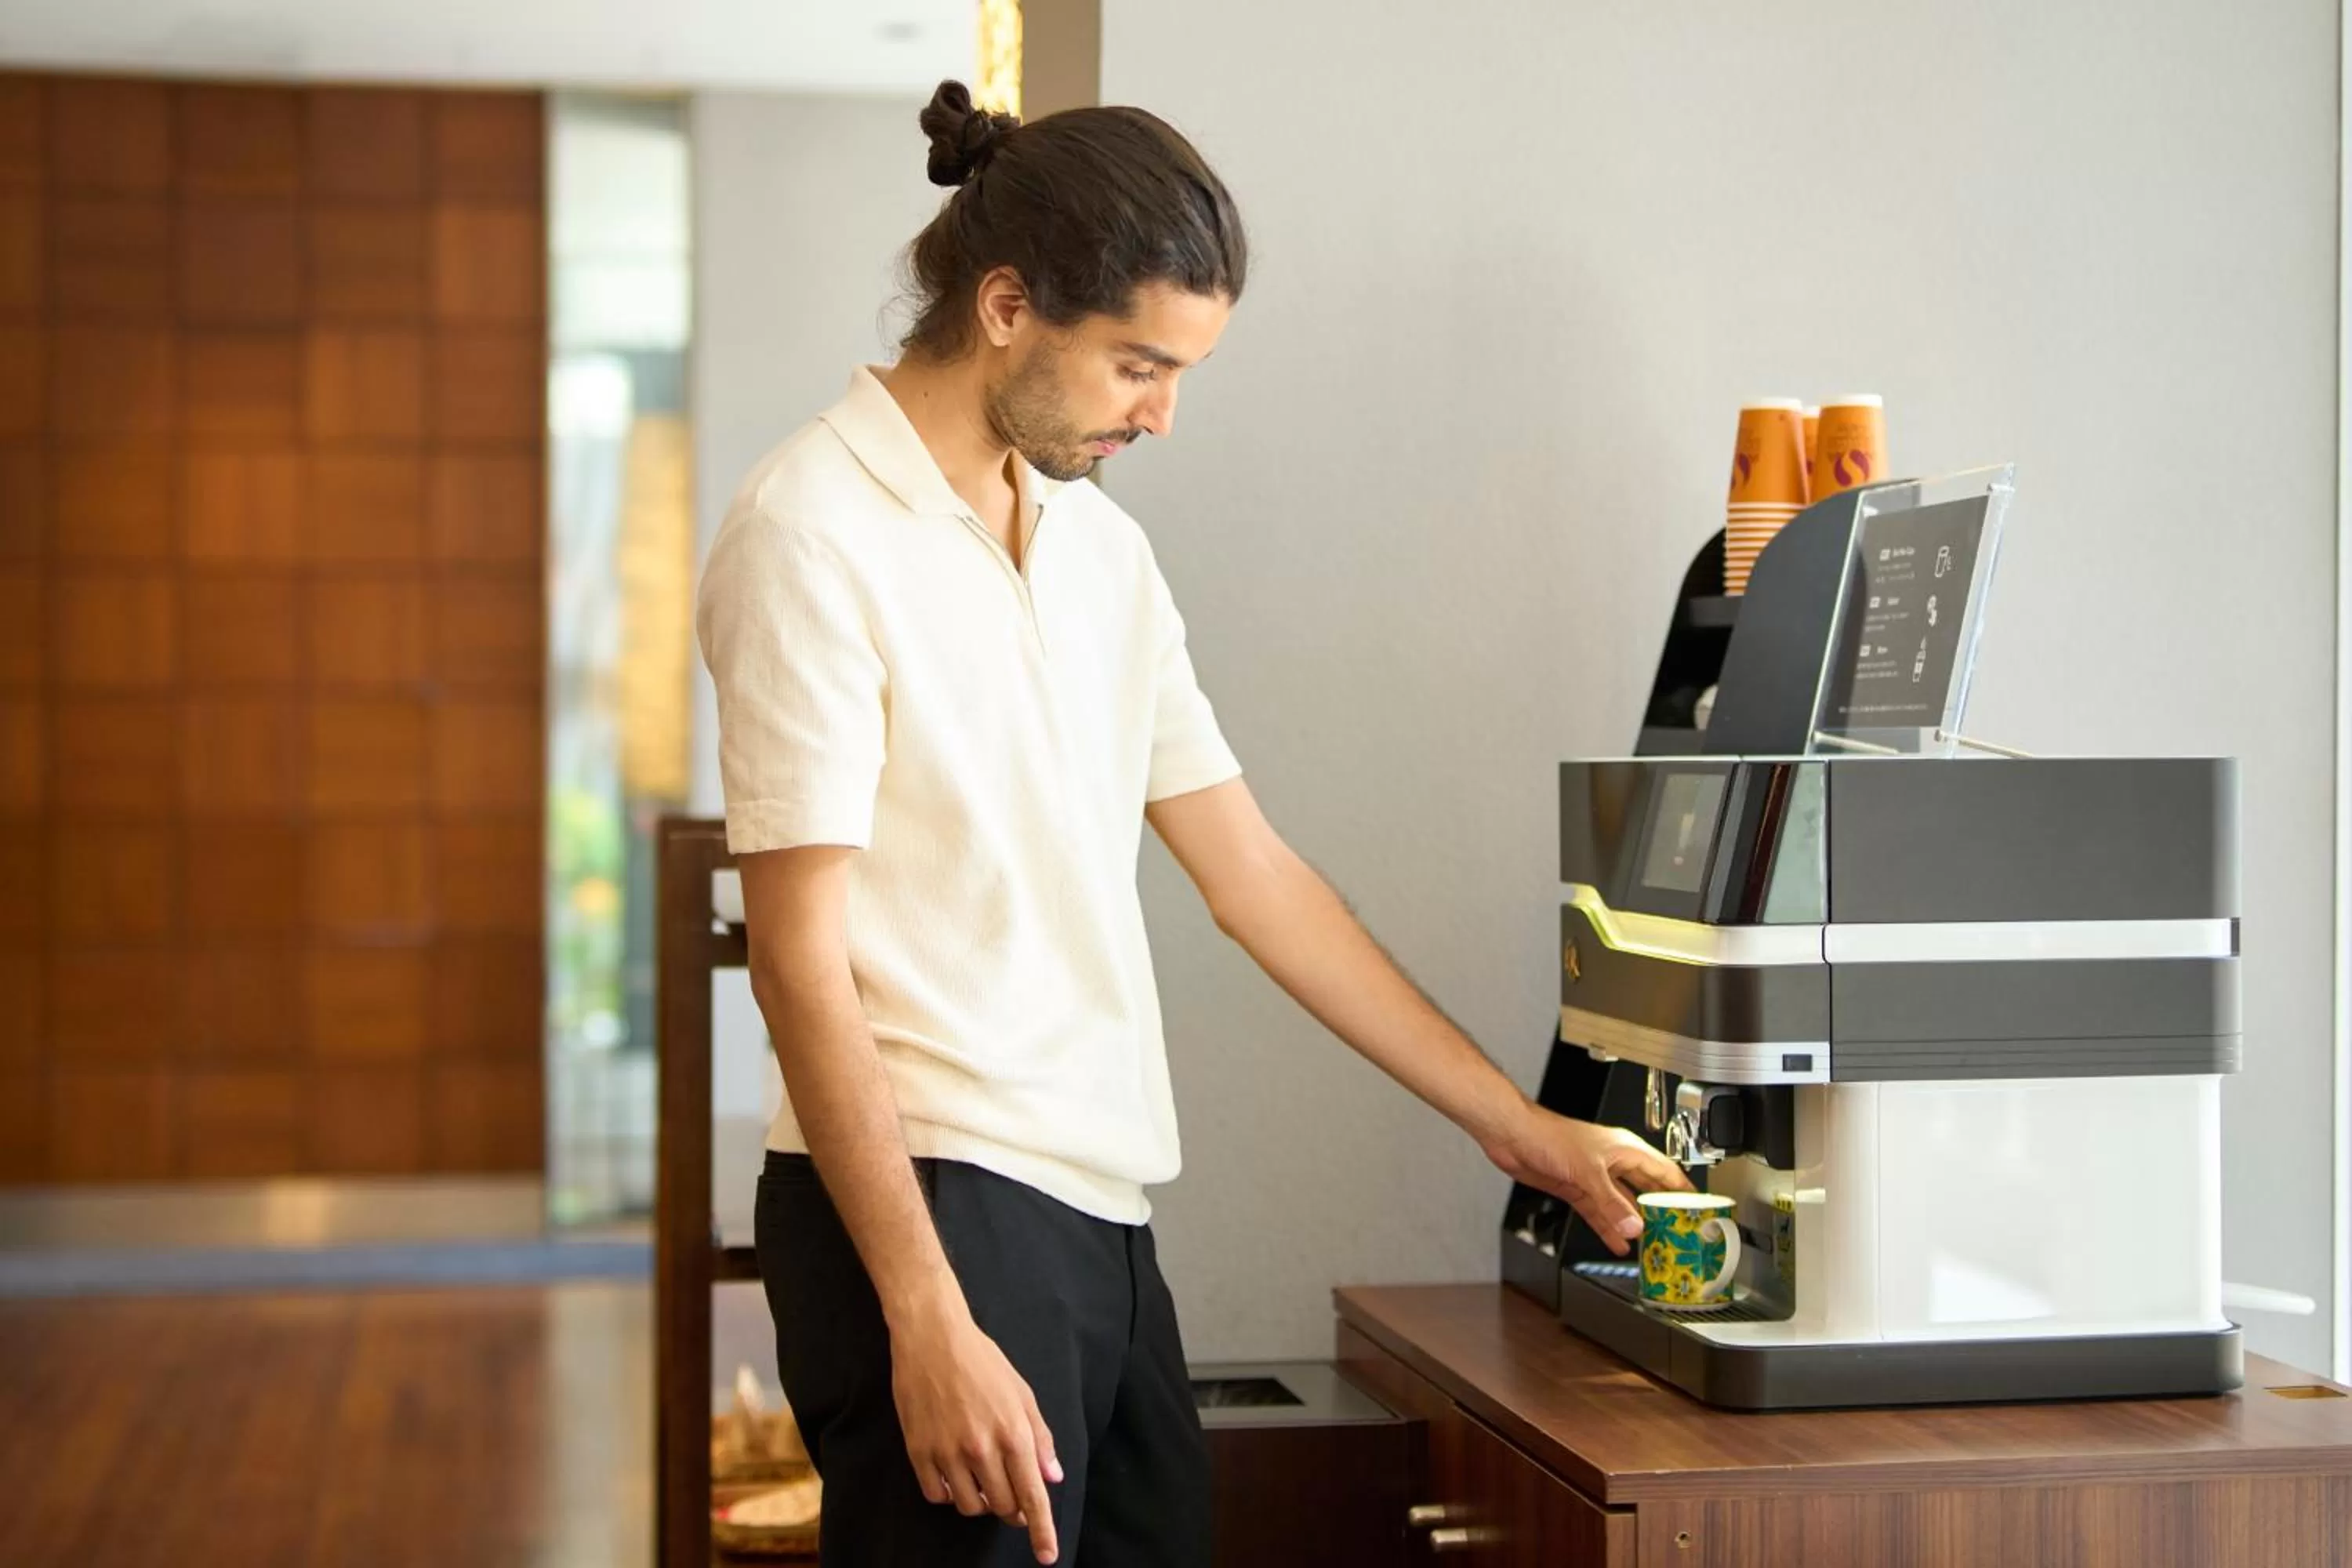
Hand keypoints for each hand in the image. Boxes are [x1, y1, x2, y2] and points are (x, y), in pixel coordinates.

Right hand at [890, 1304, 1063, 1563]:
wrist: (932, 1339)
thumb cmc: (982, 1362)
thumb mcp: (1022, 1393)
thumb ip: (1039, 1437)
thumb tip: (1051, 1477)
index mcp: (1013, 1433)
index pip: (1032, 1495)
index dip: (1042, 1530)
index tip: (1047, 1556)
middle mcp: (981, 1448)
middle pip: (1001, 1506)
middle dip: (1010, 1509)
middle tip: (1010, 1495)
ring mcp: (947, 1452)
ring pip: (968, 1506)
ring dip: (978, 1501)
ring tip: (980, 1479)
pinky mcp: (919, 1451)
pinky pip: (936, 1495)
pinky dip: (947, 1493)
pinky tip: (952, 1474)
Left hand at [1488, 1108, 1691, 1254]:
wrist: (1513, 1136)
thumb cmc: (1548, 1135)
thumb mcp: (1588, 1173)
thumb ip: (1611, 1203)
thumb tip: (1633, 1226)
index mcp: (1625, 1149)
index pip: (1665, 1171)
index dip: (1683, 1189)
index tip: (1699, 1208)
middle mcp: (1613, 1162)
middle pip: (1646, 1189)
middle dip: (1661, 1211)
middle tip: (1677, 1233)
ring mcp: (1595, 1177)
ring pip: (1623, 1205)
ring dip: (1634, 1225)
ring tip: (1652, 1245)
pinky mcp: (1577, 1188)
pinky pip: (1600, 1213)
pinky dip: (1609, 1228)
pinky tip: (1619, 1242)